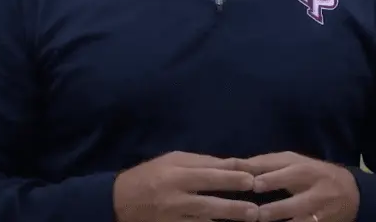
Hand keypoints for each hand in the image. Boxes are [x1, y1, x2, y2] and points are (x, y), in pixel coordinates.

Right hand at [113, 151, 258, 221]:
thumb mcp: (173, 160)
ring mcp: (172, 219)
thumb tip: (235, 164)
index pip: (208, 176)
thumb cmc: (151, 175)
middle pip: (208, 204)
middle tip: (256, 210)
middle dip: (233, 207)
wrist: (119, 200)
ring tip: (249, 220)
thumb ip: (203, 162)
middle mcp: (174, 199)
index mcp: (175, 175)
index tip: (252, 179)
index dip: (231, 178)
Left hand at [239, 152, 359, 221]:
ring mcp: (322, 211)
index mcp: (308, 170)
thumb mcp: (296, 163)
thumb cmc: (314, 173)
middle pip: (298, 200)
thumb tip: (238, 164)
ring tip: (263, 221)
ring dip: (284, 221)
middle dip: (278, 207)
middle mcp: (317, 191)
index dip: (273, 179)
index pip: (290, 173)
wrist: (352, 193)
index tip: (254, 183)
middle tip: (257, 212)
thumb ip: (269, 164)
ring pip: (303, 219)